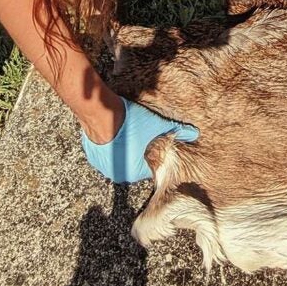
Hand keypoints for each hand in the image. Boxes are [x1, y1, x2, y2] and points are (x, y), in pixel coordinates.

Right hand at [81, 98, 198, 182]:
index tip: (150, 143)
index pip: (148, 168)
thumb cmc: (129, 122)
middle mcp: (116, 173)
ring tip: (127, 135)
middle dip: (136, 153)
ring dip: (122, 151)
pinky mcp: (91, 155)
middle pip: (132, 164)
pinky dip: (109, 147)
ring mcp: (101, 165)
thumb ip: (176, 130)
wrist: (101, 112)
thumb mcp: (155, 124)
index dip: (151, 154)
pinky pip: (105, 154)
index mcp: (133, 172)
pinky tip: (114, 134)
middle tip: (139, 137)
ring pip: (118, 160)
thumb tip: (195, 133)